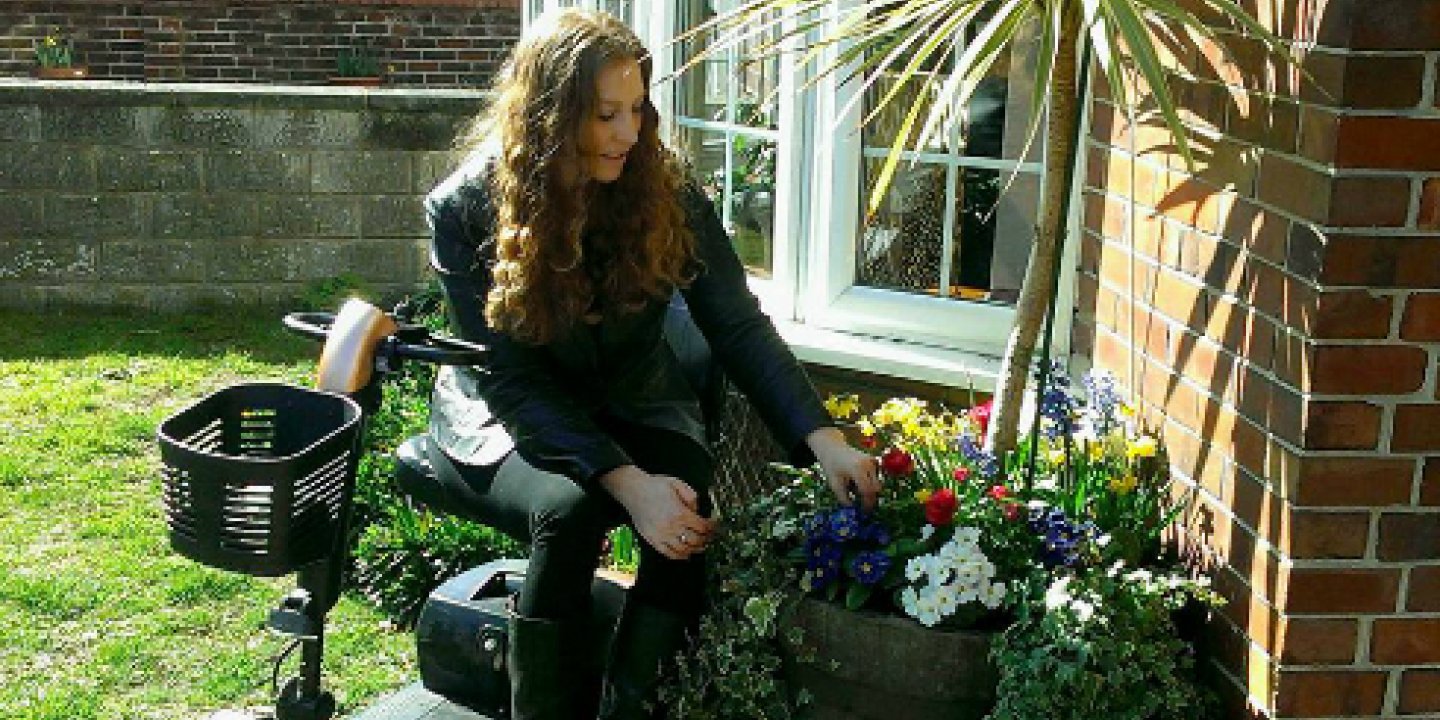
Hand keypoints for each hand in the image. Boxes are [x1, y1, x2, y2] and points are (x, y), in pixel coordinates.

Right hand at [599, 466, 715, 559]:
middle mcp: (671, 526)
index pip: (702, 527)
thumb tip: (698, 511)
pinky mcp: (652, 540)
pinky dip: (679, 556)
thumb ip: (692, 497)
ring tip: (700, 546)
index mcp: (680, 512)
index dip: (712, 528)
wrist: (633, 489)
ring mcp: (661, 535)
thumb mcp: (678, 484)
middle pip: (695, 540)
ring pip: (683, 550)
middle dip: (706, 540)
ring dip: (694, 550)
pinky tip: (685, 554)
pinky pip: (668, 553)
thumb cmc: (654, 486)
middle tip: (710, 538)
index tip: (715, 526)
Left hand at [807, 426, 880, 511]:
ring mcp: (872, 461)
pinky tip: (859, 480)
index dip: (867, 503)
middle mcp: (868, 464)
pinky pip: (877, 476)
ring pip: (877, 483)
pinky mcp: (874, 460)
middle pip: (875, 488)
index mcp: (857, 469)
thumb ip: (843, 498)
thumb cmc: (832, 466)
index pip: (867, 491)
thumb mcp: (834, 483)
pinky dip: (870, 482)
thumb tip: (853, 509)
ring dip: (869, 490)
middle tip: (862, 506)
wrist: (833, 448)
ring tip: (855, 487)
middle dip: (870, 498)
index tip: (864, 511)